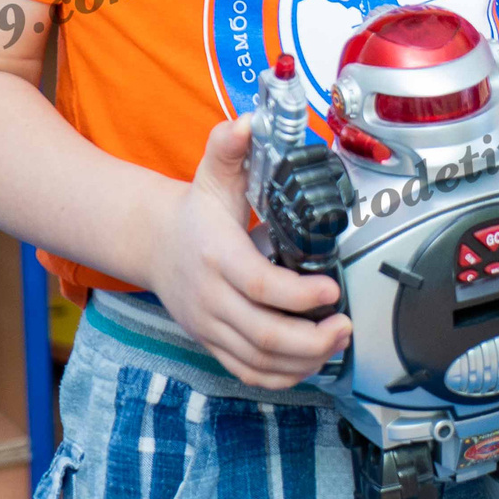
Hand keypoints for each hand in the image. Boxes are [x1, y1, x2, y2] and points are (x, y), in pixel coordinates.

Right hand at [141, 117, 350, 389]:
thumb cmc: (194, 211)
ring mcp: (209, 326)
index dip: (298, 295)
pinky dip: (280, 376)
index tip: (333, 291)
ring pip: (256, 360)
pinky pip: (245, 372)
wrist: (152, 243)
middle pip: (262, 333)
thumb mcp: (211, 172)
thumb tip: (246, 122)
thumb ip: (227, 146)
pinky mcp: (211, 343)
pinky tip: (310, 363)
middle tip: (346, 326)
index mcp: (217, 256)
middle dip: (311, 339)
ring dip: (303, 360)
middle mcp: (211, 298)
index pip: (259, 285)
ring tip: (339, 341)